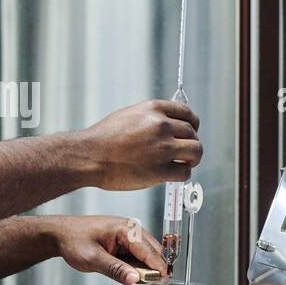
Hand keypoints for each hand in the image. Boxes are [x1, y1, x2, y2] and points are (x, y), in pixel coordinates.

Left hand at [49, 215, 168, 284]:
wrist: (59, 234)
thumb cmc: (73, 241)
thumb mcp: (93, 259)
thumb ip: (115, 269)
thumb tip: (135, 279)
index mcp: (124, 229)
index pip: (149, 250)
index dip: (158, 267)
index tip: (164, 282)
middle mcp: (129, 228)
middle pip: (152, 250)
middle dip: (154, 268)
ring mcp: (127, 234)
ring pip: (146, 253)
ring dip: (146, 267)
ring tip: (143, 282)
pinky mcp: (124, 241)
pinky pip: (137, 254)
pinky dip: (138, 265)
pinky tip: (132, 274)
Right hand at [80, 100, 202, 190]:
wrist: (89, 156)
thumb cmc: (104, 139)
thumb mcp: (128, 116)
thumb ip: (150, 118)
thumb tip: (168, 125)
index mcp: (153, 110)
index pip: (187, 113)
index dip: (192, 124)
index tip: (191, 132)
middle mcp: (161, 126)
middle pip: (193, 133)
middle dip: (191, 143)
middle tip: (184, 153)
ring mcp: (162, 148)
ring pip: (196, 151)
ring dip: (192, 159)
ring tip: (184, 163)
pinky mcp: (159, 170)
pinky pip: (184, 172)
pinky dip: (182, 174)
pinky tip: (173, 174)